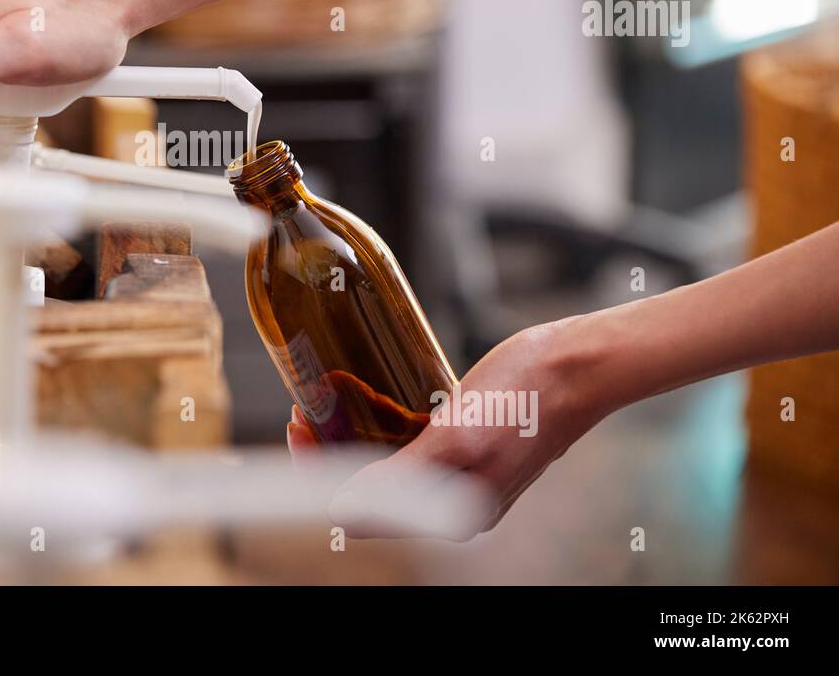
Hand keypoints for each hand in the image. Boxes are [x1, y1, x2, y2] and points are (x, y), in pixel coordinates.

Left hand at [289, 318, 609, 539]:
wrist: (579, 365)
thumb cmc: (526, 395)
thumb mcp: (456, 436)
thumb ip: (404, 479)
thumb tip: (345, 512)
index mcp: (451, 513)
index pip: (360, 511)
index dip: (318, 472)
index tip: (300, 426)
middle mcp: (454, 503)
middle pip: (368, 488)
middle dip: (330, 450)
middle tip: (306, 405)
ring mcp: (461, 476)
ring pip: (384, 463)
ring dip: (350, 433)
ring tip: (327, 394)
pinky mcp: (467, 447)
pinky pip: (408, 444)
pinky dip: (379, 422)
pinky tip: (364, 393)